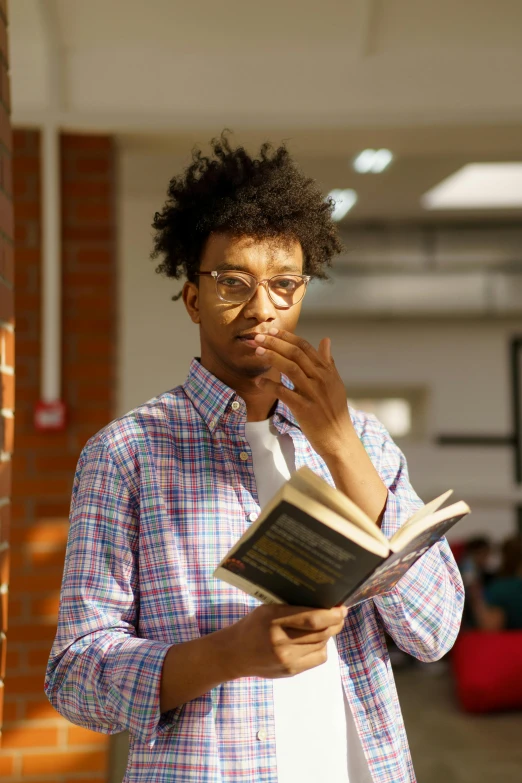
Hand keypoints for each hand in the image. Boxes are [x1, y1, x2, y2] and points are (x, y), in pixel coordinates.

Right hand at [225, 604, 346, 678]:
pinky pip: (318, 657)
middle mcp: (282, 641)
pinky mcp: (291, 671)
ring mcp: (287, 659)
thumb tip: (322, 603)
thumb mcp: (268, 609)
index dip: (331, 613)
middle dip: (335, 622)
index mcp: (274, 619)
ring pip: (322, 644)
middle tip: (340, 614)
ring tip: (328, 625)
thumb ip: (292, 608)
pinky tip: (317, 641)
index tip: (340, 607)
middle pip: (321, 632)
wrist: (235, 653)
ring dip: (329, 633)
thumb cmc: (253, 625)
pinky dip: (322, 647)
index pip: (312, 618)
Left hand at [252, 328, 353, 457]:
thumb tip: (326, 340)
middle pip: (296, 354)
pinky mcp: (304, 408)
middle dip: (275, 343)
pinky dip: (269, 385)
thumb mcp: (335, 383)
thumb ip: (328, 362)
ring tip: (257, 351)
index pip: (305, 347)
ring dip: (272, 357)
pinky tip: (259, 382)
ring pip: (290, 368)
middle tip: (258, 337)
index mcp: (327, 371)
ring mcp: (312, 393)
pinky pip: (283, 393)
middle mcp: (320, 379)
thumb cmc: (335, 411)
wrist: (339, 438)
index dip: (287, 337)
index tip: (272, 331)